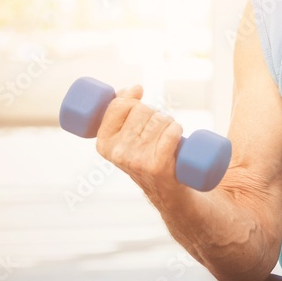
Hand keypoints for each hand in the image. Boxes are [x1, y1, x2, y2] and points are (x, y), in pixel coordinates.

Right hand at [95, 84, 185, 201]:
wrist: (166, 191)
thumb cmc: (147, 156)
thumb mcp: (126, 136)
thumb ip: (123, 109)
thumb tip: (135, 88)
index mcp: (104, 143)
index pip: (119, 105)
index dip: (133, 100)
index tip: (140, 105)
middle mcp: (117, 152)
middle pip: (142, 110)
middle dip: (155, 113)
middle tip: (157, 129)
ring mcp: (137, 160)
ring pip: (160, 119)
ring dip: (169, 122)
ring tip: (167, 137)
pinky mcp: (157, 166)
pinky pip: (171, 132)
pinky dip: (178, 130)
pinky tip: (177, 139)